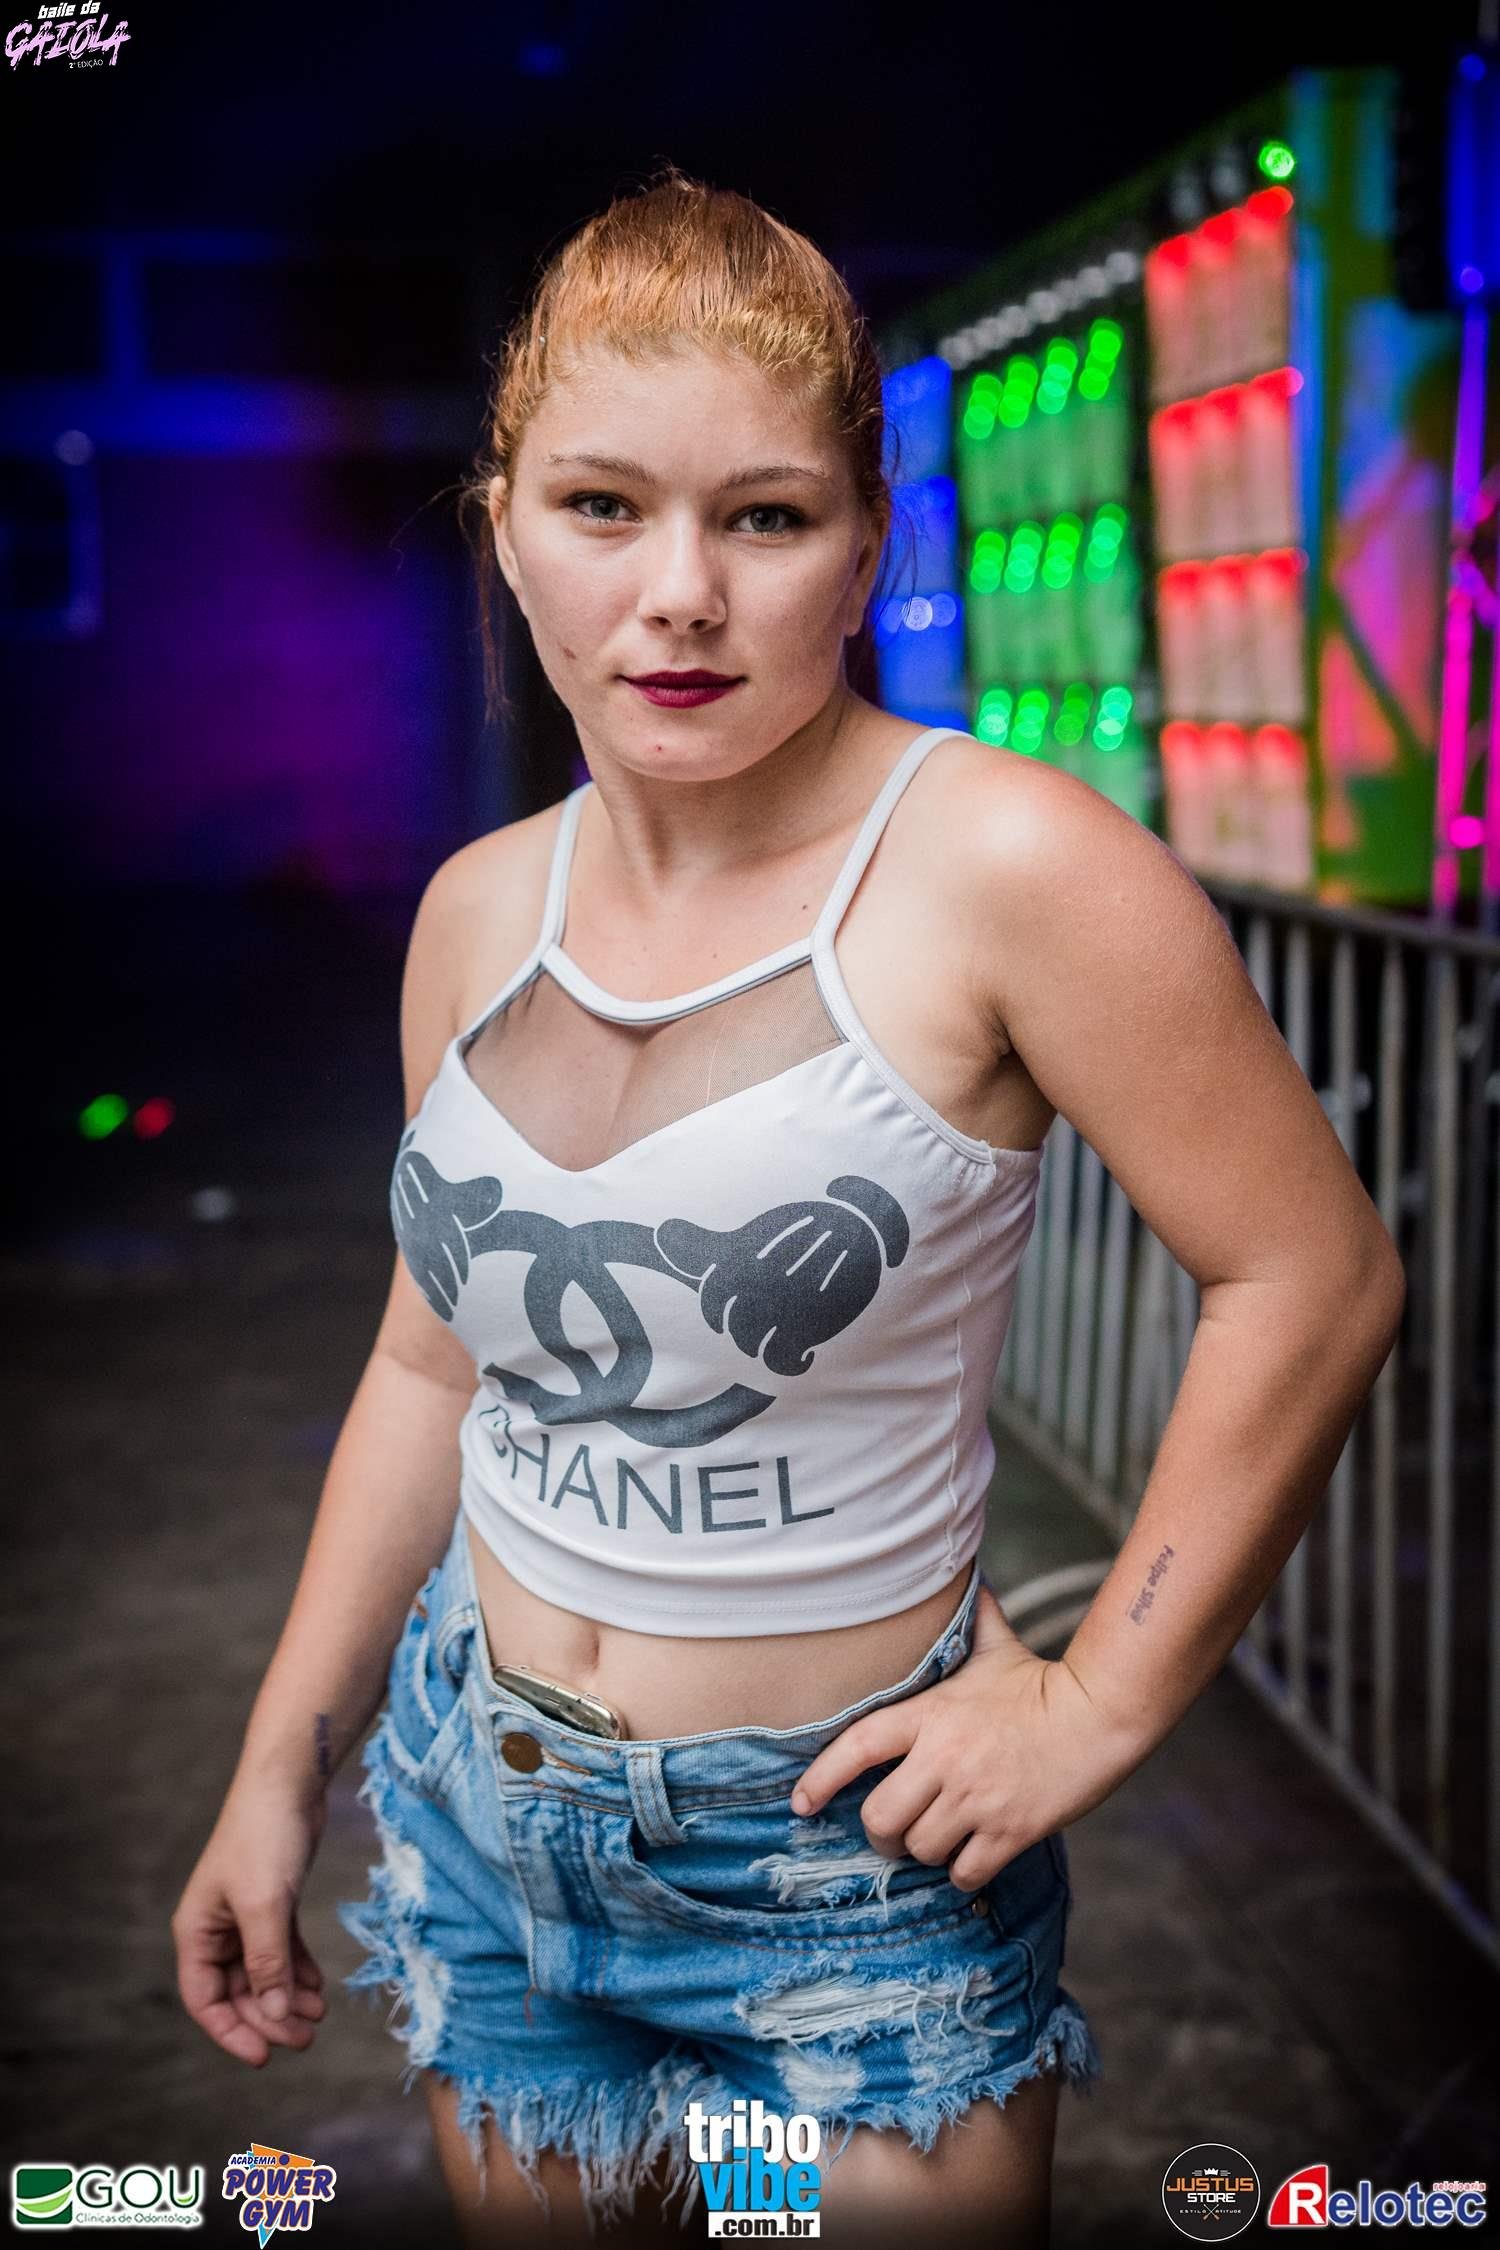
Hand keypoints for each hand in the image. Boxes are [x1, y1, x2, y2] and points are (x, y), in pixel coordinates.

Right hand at [172, 1782, 328, 2066]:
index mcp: (197, 1932)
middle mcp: (216, 1928)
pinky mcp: (274, 1902)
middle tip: (306, 2038)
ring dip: (288, 1997)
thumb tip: (272, 2018)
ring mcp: (245, 1916)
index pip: (204, 2000)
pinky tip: (318, 1988)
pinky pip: (282, 1950)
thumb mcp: (265, 1906)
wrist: (288, 1783)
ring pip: (264, 1973)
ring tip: (318, 2016)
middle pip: (238, 1991)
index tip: (264, 2056)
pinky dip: (298, 1971)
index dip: (231, 2032)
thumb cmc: (265, 1839)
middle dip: (269, 2018)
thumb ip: (268, 1965)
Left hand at [789, 1582, 1134, 1890]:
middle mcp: (946, 1759)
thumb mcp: (996, 1644)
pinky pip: (963, 1873)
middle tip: (893, 1830)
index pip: (858, 1746)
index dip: (821, 1777)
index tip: (801, 1803)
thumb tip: (963, 1573)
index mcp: (931, 1715)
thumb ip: (970, 1617)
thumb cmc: (1041, 1681)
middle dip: (881, 1833)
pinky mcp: (1010, 1831)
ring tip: (940, 1835)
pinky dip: (962, 1872)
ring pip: (921, 1849)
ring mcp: (977, 1799)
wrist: (1100, 1715)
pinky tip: (972, 1855)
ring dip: (926, 1851)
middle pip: (880, 1818)